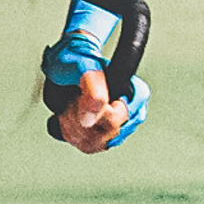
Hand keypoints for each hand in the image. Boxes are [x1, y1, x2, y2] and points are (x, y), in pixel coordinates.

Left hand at [40, 36, 148, 153]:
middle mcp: (132, 111)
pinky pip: (87, 146)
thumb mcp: (83, 65)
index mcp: (135, 93)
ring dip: (73, 126)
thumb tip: (90, 120)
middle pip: (105, 138)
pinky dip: (71, 132)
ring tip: (68, 106)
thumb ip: (92, 89)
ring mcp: (120, 124)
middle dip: (80, 121)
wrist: (70, 59)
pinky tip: (68, 117)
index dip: (91, 113)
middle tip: (71, 101)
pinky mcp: (105, 133)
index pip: (114, 122)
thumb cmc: (77, 57)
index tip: (79, 97)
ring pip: (94, 145)